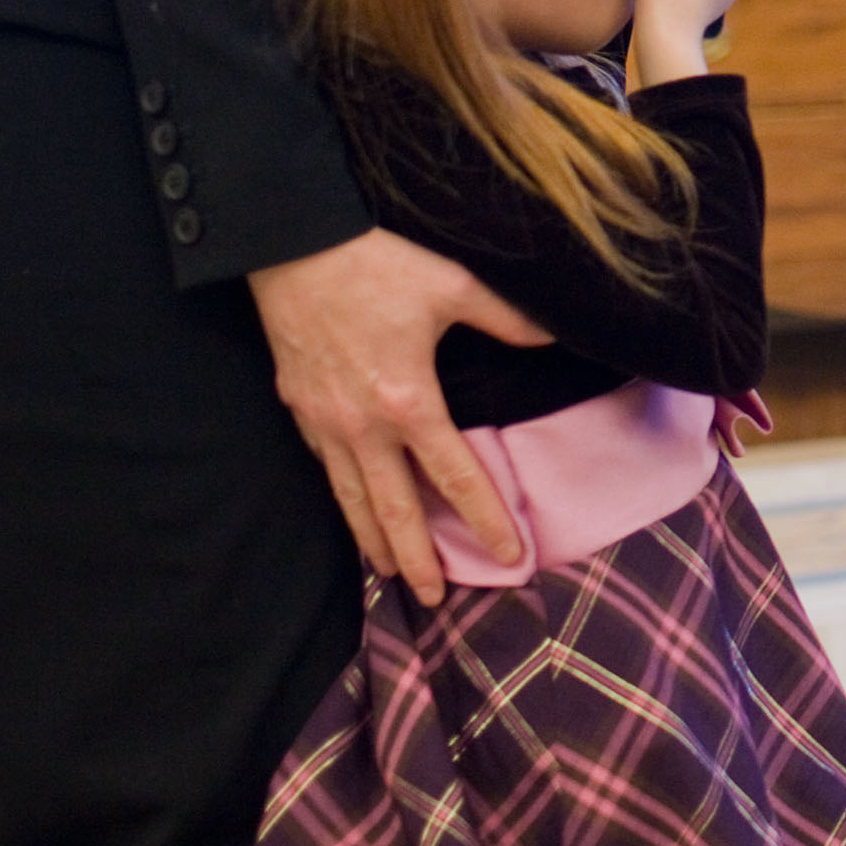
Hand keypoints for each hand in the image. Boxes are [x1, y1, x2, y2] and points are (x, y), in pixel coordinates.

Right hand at [248, 228, 554, 600]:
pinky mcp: (298, 408)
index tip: (510, 556)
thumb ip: (506, 318)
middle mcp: (363, 425)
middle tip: (435, 599)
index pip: (456, 476)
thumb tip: (553, 336)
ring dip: (373, 540)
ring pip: (351, 498)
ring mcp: (325, 421)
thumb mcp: (453, 284)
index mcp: (408, 401)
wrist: (292, 246)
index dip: (485, 519)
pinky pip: (324, 468)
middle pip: (395, 509)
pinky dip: (341, 499)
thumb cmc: (375, 262)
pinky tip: (352, 507)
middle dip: (418, 558)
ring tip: (390, 573)